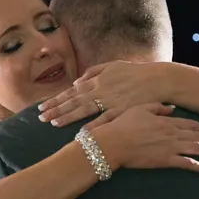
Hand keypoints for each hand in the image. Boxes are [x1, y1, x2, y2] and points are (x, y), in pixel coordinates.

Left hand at [38, 61, 165, 127]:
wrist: (158, 79)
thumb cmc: (135, 72)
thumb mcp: (113, 66)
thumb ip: (93, 72)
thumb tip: (76, 82)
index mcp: (97, 80)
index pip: (72, 92)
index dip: (56, 99)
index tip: (41, 106)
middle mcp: (100, 90)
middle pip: (74, 101)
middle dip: (56, 109)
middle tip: (40, 117)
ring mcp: (111, 101)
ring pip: (85, 109)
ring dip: (69, 116)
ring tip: (54, 122)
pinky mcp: (122, 110)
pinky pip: (105, 119)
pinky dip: (94, 126)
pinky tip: (82, 133)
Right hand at [91, 103, 198, 174]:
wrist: (113, 142)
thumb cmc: (122, 125)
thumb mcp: (140, 109)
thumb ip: (158, 107)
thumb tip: (172, 108)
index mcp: (166, 121)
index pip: (191, 124)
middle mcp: (172, 133)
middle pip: (198, 136)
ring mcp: (170, 147)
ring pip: (197, 148)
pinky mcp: (166, 160)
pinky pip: (187, 164)